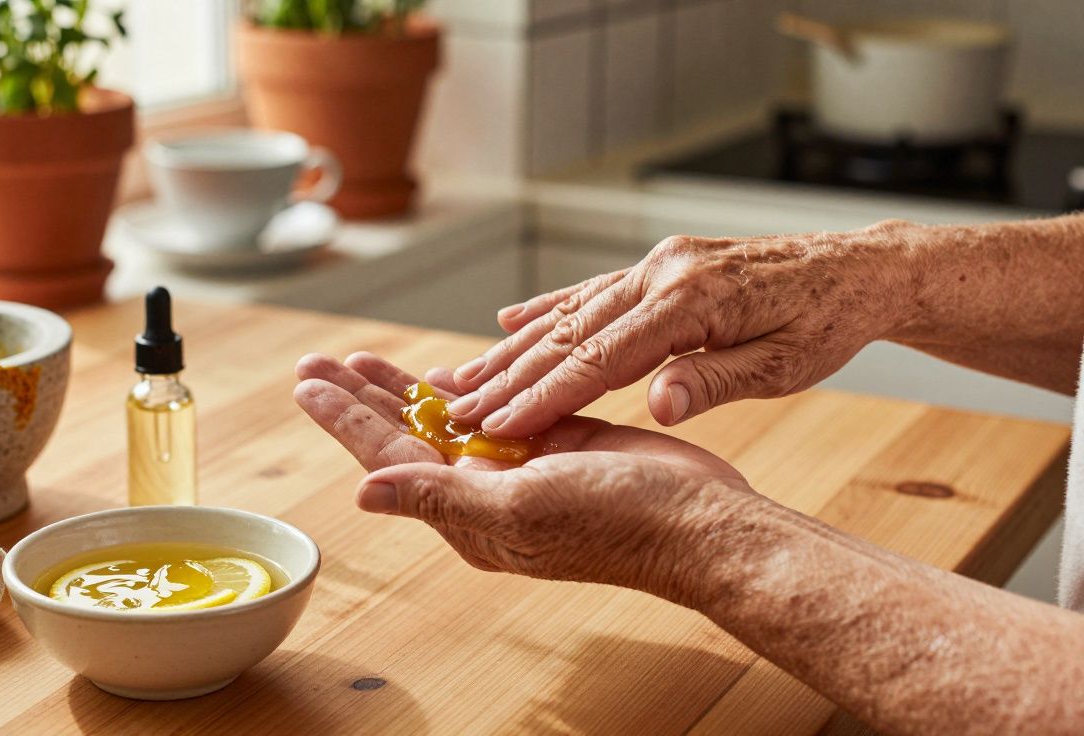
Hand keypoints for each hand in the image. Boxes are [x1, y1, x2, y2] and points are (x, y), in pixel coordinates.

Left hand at [293, 351, 752, 598]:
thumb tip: (363, 492)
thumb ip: (441, 498)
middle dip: (359, 397)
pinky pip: (492, 409)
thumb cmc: (618, 523)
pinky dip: (462, 388)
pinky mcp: (551, 442)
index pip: (388, 456)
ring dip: (401, 389)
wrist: (697, 521)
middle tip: (316, 362)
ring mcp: (516, 467)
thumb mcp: (520, 511)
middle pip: (405, 435)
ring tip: (358, 360)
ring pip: (443, 419)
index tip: (308, 383)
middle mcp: (481, 492)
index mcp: (465, 512)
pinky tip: (438, 370)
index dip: (346, 418)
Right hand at [443, 223, 917, 436]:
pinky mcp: (660, 265)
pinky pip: (592, 290)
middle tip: (454, 409)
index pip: (599, 360)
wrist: (858, 269)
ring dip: (515, 347)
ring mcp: (658, 264)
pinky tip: (509, 322)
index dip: (543, 397)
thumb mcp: (782, 365)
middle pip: (569, 333)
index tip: (496, 427)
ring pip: (570, 311)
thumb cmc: (826, 324)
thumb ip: (714, 382)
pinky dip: (547, 309)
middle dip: (508, 376)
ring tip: (465, 375)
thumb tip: (655, 406)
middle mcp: (662, 273)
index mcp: (691, 301)